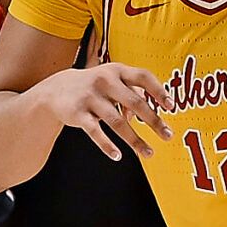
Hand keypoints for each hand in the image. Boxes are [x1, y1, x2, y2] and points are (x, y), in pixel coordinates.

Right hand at [39, 64, 171, 160]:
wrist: (55, 90)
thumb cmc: (95, 87)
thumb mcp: (113, 82)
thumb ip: (132, 94)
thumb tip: (146, 117)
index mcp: (117, 71)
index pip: (143, 76)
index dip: (158, 91)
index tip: (171, 106)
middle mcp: (105, 81)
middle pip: (135, 102)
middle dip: (154, 121)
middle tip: (168, 136)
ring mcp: (90, 97)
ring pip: (117, 122)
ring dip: (135, 140)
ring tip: (148, 153)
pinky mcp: (77, 114)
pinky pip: (95, 132)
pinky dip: (106, 145)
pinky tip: (117, 156)